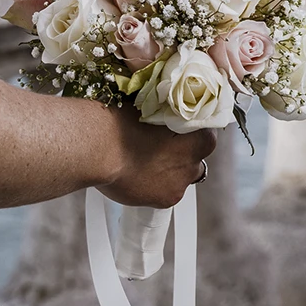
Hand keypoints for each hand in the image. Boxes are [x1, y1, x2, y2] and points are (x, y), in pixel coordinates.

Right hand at [101, 114, 216, 209]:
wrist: (97, 148)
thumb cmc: (118, 121)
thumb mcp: (143, 106)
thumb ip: (159, 112)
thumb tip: (157, 109)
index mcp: (195, 136)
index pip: (208, 133)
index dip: (196, 130)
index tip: (182, 126)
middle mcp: (192, 162)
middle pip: (197, 158)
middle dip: (184, 152)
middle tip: (162, 144)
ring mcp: (180, 183)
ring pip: (182, 177)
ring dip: (170, 170)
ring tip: (145, 160)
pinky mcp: (165, 200)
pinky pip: (166, 192)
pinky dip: (156, 185)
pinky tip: (136, 176)